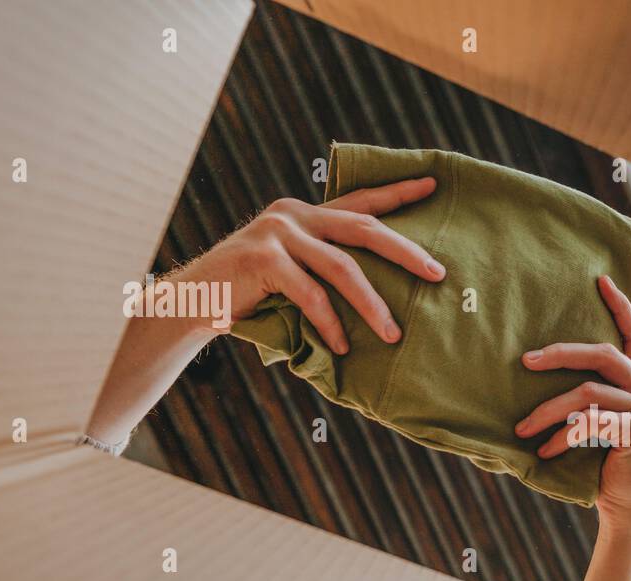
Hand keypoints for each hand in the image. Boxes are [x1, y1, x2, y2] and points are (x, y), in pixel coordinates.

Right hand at [170, 178, 446, 353]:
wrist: (193, 302)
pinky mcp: (262, 259)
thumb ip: (326, 267)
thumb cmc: (252, 295)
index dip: (397, 193)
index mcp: (305, 214)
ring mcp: (277, 233)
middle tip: (437, 273)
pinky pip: (310, 295)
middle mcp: (294, 215)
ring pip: (342, 269)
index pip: (360, 201)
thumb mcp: (293, 272)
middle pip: (365, 230)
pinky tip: (343, 346)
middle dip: (406, 252)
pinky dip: (330, 323)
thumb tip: (385, 288)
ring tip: (393, 334)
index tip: (432, 184)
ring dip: (372, 305)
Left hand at [517, 276, 630, 536]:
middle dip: (561, 353)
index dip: (620, 306)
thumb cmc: (607, 471)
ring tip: (522, 428)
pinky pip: (589, 423)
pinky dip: (562, 436)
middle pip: (604, 354)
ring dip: (548, 409)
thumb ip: (592, 401)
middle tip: (526, 360)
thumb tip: (544, 371)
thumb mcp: (601, 428)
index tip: (599, 280)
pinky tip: (546, 452)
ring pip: (588, 393)